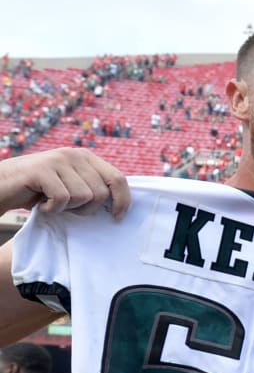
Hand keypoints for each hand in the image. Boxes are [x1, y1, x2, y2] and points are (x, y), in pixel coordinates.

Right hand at [0, 148, 129, 217]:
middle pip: (101, 193)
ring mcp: (57, 160)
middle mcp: (74, 154)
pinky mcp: (42, 171)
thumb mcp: (72, 184)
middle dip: (86, 209)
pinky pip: (62, 199)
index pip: (118, 179)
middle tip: (67, 207)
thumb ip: (94, 186)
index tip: (116, 217)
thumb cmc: (41, 191)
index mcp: (86, 157)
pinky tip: (42, 204)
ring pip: (83, 197)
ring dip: (68, 208)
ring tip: (52, 202)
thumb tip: (123, 204)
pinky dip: (53, 209)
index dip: (122, 200)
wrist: (3, 186)